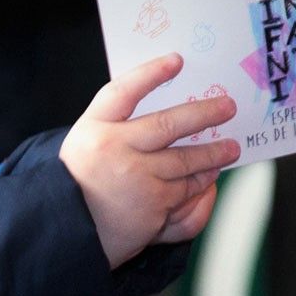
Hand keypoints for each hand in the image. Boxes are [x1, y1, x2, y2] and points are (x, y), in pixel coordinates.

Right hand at [59, 53, 238, 267]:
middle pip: (169, 125)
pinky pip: (186, 199)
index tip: (176, 61)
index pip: (122, 92)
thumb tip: (170, 115)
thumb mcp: (86, 144)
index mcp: (95, 131)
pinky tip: (210, 185)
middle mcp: (118, 153)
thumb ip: (117, 125)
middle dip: (204, 114)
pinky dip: (202, 194)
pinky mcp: (153, 213)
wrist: (66, 234)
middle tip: (227, 108)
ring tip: (229, 149)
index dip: (150, 74)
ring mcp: (139, 183)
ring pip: (187, 164)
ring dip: (213, 156)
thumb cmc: (79, 183)